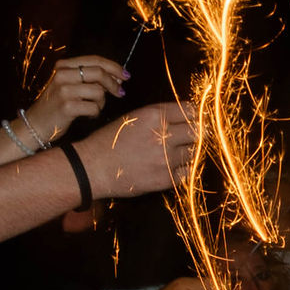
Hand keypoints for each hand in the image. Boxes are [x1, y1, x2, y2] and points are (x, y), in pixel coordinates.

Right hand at [24, 53, 130, 139]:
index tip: (126, 75)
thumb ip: (90, 79)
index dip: (113, 67)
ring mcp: (63, 90)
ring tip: (93, 108)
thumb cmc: (56, 105)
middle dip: (114, 83)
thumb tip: (118, 77)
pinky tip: (88, 115)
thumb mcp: (69, 85)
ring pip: (98, 92)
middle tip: (120, 92)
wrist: (35, 125)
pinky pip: (94, 107)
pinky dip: (95, 112)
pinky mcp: (66, 106)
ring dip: (101, 102)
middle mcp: (62, 75)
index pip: (94, 60)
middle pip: (99, 72)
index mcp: (63, 66)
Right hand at [81, 102, 198, 198]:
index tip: (194, 118)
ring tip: (175, 153)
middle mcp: (163, 135)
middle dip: (196, 133)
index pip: (190, 110)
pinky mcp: (166, 178)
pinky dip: (183, 169)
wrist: (92, 167)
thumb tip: (184, 115)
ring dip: (188, 151)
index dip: (194, 115)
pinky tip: (172, 167)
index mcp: (154, 116)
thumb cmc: (109, 141)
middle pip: (197, 131)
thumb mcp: (133, 118)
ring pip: (194, 152)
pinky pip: (187, 172)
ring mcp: (166, 158)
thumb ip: (158, 115)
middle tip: (192, 136)